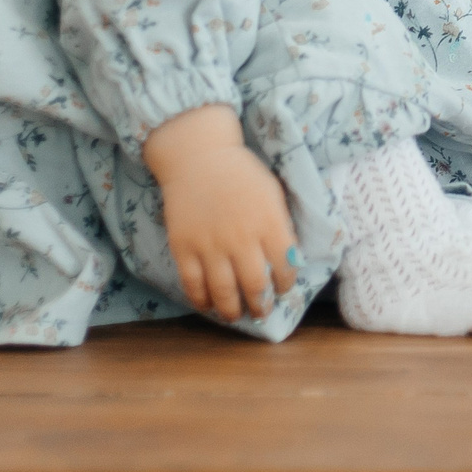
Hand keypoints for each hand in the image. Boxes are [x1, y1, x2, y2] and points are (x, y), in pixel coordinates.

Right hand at [143, 105, 298, 323]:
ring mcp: (210, 244)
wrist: (198, 156)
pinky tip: (208, 305)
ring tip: (236, 315)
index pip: (286, 266)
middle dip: (261, 305)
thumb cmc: (241, 173)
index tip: (283, 289)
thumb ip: (280, 225)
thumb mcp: (272, 192)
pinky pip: (193, 284)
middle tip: (261, 311)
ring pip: (223, 292)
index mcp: (269, 222)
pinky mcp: (183, 247)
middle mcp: (241, 238)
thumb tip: (288, 259)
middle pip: (255, 286)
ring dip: (232, 310)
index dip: (286, 283)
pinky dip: (201, 300)